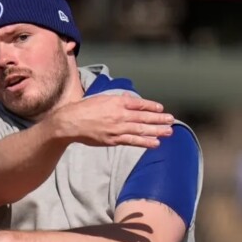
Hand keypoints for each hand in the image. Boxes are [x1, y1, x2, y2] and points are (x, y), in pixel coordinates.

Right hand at [49, 93, 173, 148]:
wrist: (70, 122)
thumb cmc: (84, 109)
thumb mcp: (102, 98)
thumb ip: (117, 99)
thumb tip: (129, 98)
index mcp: (117, 102)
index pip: (139, 104)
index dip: (151, 106)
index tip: (161, 108)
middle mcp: (119, 114)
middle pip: (144, 116)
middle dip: (159, 118)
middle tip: (171, 120)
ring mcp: (117, 128)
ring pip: (141, 129)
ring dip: (157, 130)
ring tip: (169, 131)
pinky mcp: (113, 140)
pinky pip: (133, 141)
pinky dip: (145, 142)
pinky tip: (155, 143)